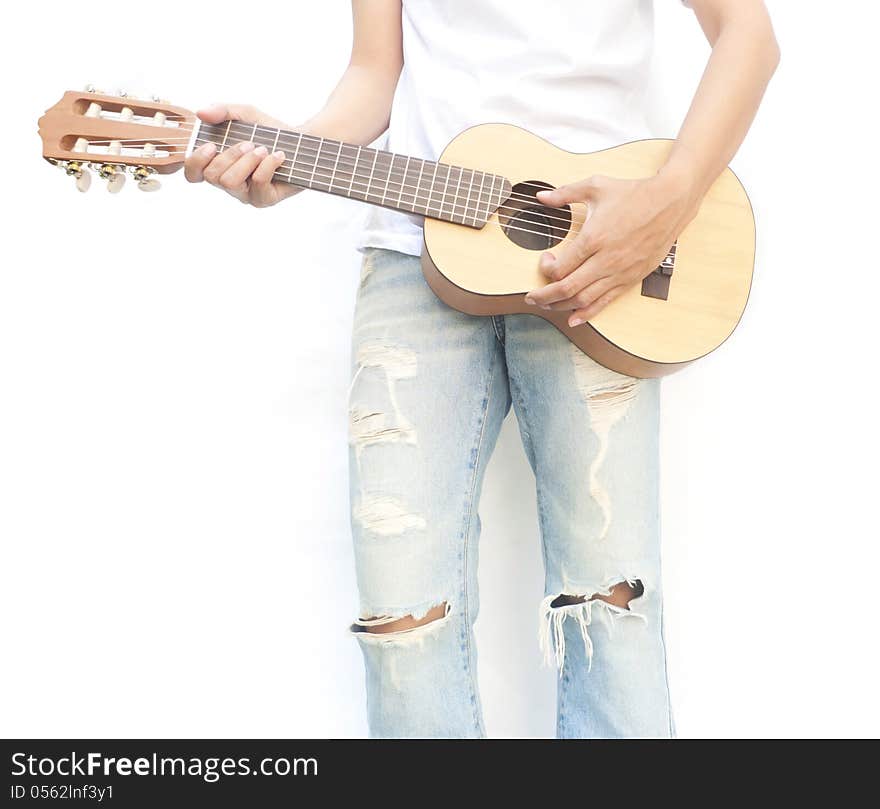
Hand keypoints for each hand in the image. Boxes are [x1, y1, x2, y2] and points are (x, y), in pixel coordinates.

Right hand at [184, 104, 302, 207]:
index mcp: (219, 165)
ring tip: (263, 149)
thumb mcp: (245, 115)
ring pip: (230, 182)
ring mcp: (246, 194)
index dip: (196, 161)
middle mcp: (229, 183)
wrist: (301, 144)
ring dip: (247, 161)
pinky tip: (278, 156)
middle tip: (250, 143)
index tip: (211, 145)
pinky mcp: (265, 199)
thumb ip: (223, 111)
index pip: (193, 174)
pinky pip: (258, 184)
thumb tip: (200, 113)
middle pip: (213, 176)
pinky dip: (268, 165)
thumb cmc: (270, 131)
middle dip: (230, 155)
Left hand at [524, 172, 698, 325]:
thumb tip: (540, 197)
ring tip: (547, 305)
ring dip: (561, 306)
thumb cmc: (633, 193)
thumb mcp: (596, 186)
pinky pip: (604, 302)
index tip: (545, 260)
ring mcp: (618, 272)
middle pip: (567, 289)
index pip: (560, 267)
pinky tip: (573, 319)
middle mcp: (605, 260)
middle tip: (531, 297)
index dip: (546, 269)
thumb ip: (565, 194)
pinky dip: (586, 314)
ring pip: (583, 300)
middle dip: (544, 296)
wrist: (670, 202)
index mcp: (594, 237)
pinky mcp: (630, 279)